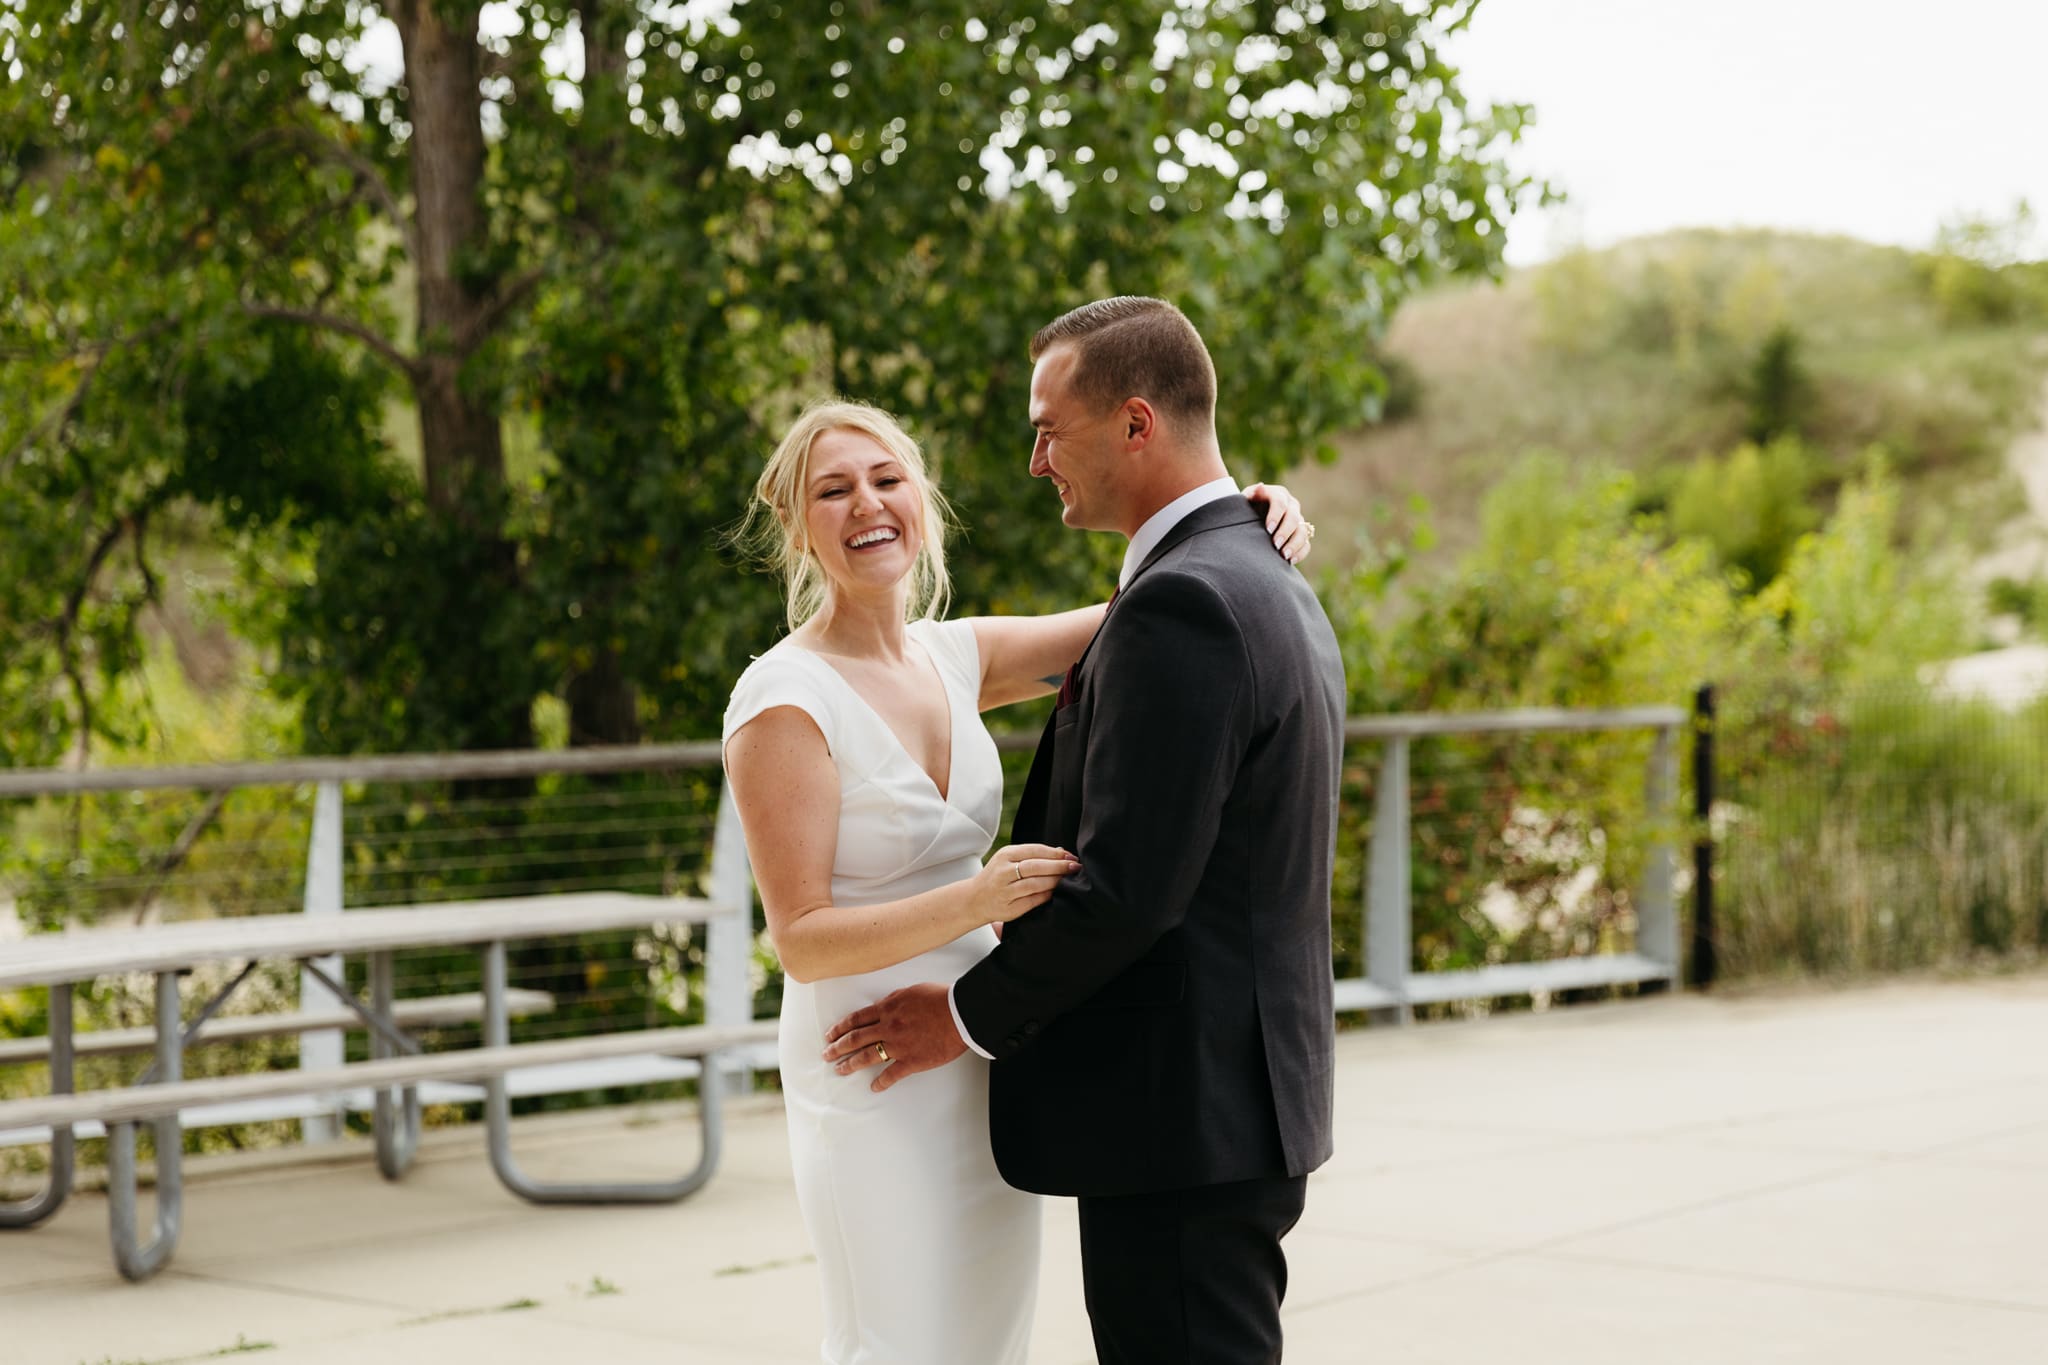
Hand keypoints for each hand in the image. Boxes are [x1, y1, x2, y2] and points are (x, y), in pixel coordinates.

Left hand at [822, 982, 967, 1091]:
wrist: (961, 1013)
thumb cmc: (940, 999)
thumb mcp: (911, 992)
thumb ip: (893, 1002)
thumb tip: (882, 1008)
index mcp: (887, 1009)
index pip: (856, 1020)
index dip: (840, 1028)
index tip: (830, 1035)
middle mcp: (888, 1028)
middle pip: (855, 1039)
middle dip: (837, 1048)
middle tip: (827, 1055)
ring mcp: (898, 1046)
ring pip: (867, 1057)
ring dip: (851, 1064)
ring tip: (840, 1070)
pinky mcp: (912, 1061)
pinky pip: (891, 1074)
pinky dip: (881, 1082)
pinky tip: (874, 1087)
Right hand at [968, 843, 1078, 925]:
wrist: (974, 899)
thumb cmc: (997, 877)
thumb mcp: (1009, 860)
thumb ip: (1032, 855)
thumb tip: (1061, 851)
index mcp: (1005, 855)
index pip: (1035, 850)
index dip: (1055, 854)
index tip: (1071, 857)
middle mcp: (1003, 872)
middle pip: (1036, 867)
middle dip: (1059, 867)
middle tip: (1075, 867)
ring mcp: (1004, 891)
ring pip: (1035, 884)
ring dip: (1055, 882)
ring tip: (1067, 880)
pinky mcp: (1009, 908)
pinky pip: (1033, 901)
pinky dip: (1046, 896)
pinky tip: (1054, 893)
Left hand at [1243, 482, 1314, 563]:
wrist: (1251, 519)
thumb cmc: (1245, 509)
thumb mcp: (1244, 501)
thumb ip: (1250, 495)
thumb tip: (1260, 487)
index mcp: (1278, 494)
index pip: (1280, 502)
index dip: (1275, 516)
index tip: (1268, 529)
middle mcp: (1291, 505)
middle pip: (1293, 517)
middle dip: (1285, 532)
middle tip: (1275, 545)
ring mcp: (1298, 519)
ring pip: (1303, 531)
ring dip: (1295, 544)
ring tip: (1284, 556)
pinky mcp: (1301, 534)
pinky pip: (1306, 544)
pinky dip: (1300, 553)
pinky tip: (1290, 561)